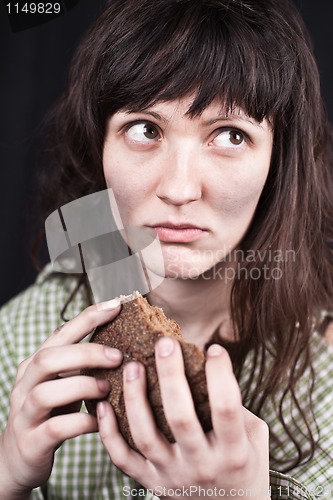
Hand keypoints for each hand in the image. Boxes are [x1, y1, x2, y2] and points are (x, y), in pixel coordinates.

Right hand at [0, 299, 121, 497]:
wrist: (19, 459)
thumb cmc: (51, 413)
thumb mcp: (63, 383)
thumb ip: (81, 364)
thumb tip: (123, 341)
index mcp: (35, 365)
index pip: (60, 333)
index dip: (87, 317)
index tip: (116, 306)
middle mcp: (25, 384)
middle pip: (48, 358)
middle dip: (86, 353)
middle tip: (118, 357)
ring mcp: (25, 413)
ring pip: (47, 392)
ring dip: (83, 387)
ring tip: (108, 389)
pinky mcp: (32, 441)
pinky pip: (56, 428)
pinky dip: (83, 422)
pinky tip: (102, 421)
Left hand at [97, 340, 270, 499]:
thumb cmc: (244, 464)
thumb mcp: (254, 437)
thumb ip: (235, 405)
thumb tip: (204, 362)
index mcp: (233, 452)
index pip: (226, 409)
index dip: (220, 376)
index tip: (214, 349)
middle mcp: (201, 466)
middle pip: (180, 417)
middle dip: (171, 376)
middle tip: (165, 343)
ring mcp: (171, 476)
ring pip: (145, 435)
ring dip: (135, 398)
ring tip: (132, 366)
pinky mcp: (150, 482)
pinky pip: (122, 457)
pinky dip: (108, 431)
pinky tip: (104, 403)